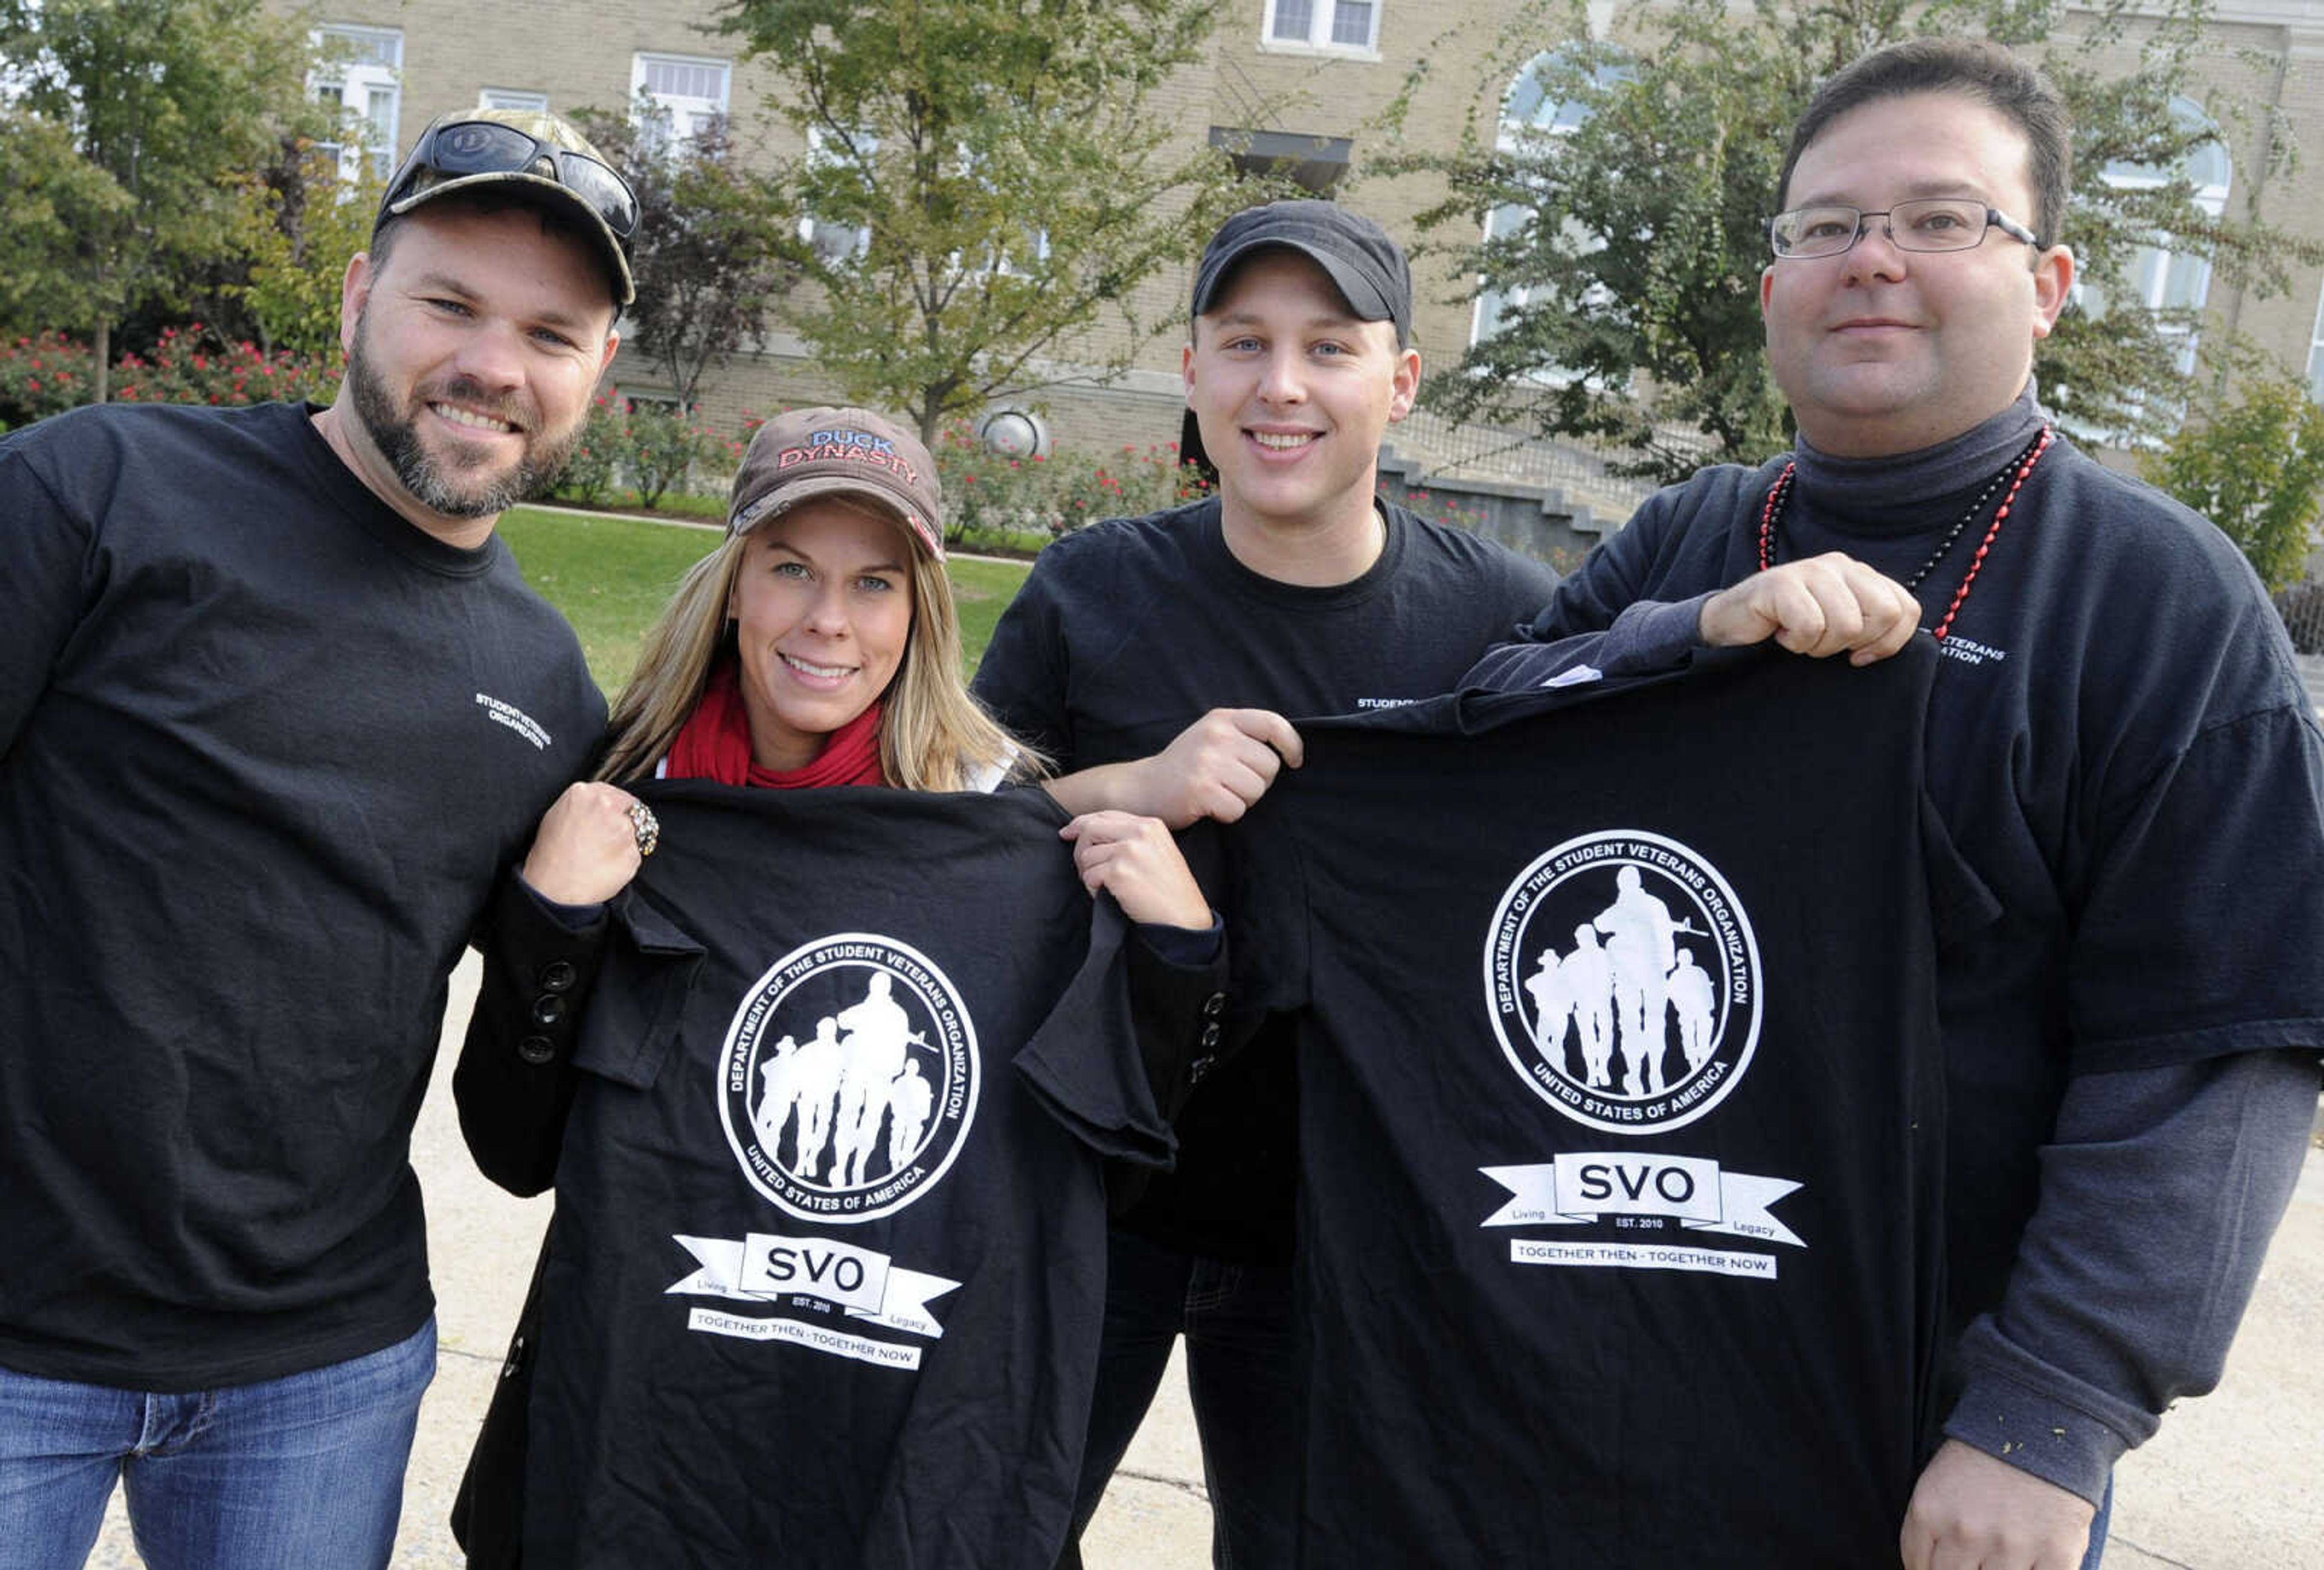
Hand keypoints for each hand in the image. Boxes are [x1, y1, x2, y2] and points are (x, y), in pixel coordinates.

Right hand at [519, 782, 647, 906]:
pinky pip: (636, 854)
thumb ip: (584, 804)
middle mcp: (606, 806)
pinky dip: (626, 860)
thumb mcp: (557, 816)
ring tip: (604, 856)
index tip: (616, 818)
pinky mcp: (632, 853)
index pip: (618, 793)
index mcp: (584, 793)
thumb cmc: (550, 855)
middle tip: (613, 838)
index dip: (619, 808)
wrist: (552, 888)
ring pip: (638, 831)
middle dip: (628, 821)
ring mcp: (622, 830)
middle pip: (634, 809)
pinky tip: (607, 867)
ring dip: (626, 842)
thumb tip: (603, 804)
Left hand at [1061, 811, 1212, 929]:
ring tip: (1106, 888)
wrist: (1184, 918)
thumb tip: (1089, 830)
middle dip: (1079, 849)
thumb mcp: (1158, 852)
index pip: (1106, 815)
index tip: (1067, 833)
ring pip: (1086, 855)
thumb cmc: (1170, 890)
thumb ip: (1131, 837)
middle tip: (1084, 869)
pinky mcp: (1118, 872)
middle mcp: (1140, 832)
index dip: (1081, 823)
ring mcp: (1128, 851)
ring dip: (1088, 874)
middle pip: (1089, 828)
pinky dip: (1092, 889)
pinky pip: (1088, 876)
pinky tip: (1109, 896)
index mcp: (1151, 825)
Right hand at [1122, 708, 1303, 827]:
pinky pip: (1238, 809)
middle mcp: (1216, 736)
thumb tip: (1288, 752)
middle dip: (1259, 782)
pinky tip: (1209, 807)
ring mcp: (1207, 762)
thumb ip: (1244, 736)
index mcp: (1222, 719)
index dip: (1291, 745)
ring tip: (1219, 795)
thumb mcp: (1212, 737)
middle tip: (1233, 785)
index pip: (1273, 724)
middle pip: (1269, 766)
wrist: (1142, 788)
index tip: (1294, 761)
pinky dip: (1227, 814)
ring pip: (1257, 790)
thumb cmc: (1186, 766)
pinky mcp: (1200, 789)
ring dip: (1243, 800)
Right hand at [1700, 552, 1919, 664]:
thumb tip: (1889, 646)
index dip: (1889, 642)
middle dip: (1854, 642)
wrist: (1730, 625)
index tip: (1860, 656)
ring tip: (1798, 637)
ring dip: (1819, 645)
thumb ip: (1870, 627)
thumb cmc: (1787, 630)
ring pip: (1847, 624)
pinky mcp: (1781, 583)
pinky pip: (1810, 625)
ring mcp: (1810, 570)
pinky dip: (1795, 642)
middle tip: (1823, 642)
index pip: (1906, 608)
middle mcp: (1840, 566)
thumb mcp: (1838, 628)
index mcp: (1861, 575)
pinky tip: (1780, 634)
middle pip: (1884, 613)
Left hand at [1900, 1440, 2096, 1569]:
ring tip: (1999, 1554)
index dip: (1928, 1569)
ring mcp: (2011, 1547)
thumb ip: (1930, 1528)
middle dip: (1960, 1568)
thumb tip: (1930, 1568)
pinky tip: (2027, 1565)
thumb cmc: (1985, 1455)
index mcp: (1930, 1512)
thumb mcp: (1938, 1483)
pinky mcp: (2055, 1556)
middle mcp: (1966, 1533)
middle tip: (1973, 1556)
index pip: (1918, 1565)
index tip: (1941, 1563)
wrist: (2040, 1426)